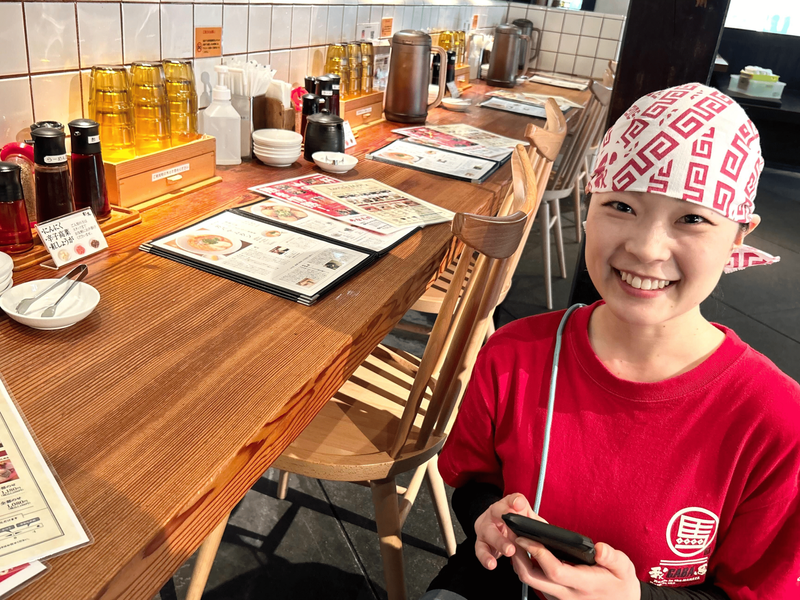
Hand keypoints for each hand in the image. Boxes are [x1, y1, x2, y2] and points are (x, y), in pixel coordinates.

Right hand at [474, 493, 544, 569]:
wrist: (495, 526)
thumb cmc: (514, 524)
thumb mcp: (527, 519)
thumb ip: (534, 521)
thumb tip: (547, 531)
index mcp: (506, 506)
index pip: (511, 499)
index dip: (516, 501)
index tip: (520, 504)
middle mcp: (493, 514)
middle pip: (497, 514)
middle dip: (507, 520)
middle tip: (518, 532)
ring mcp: (485, 528)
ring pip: (489, 533)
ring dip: (499, 542)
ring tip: (509, 551)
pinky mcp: (481, 543)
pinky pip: (481, 550)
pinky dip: (486, 557)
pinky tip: (492, 564)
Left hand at [510, 539, 640, 599]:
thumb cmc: (621, 585)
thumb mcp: (623, 568)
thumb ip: (612, 557)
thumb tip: (600, 548)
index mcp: (583, 585)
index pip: (554, 571)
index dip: (537, 554)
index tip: (526, 536)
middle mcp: (566, 595)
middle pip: (532, 578)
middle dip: (517, 556)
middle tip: (512, 534)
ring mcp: (558, 598)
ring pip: (530, 581)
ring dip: (519, 560)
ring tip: (515, 537)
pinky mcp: (554, 597)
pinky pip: (535, 582)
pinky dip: (527, 565)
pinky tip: (527, 549)